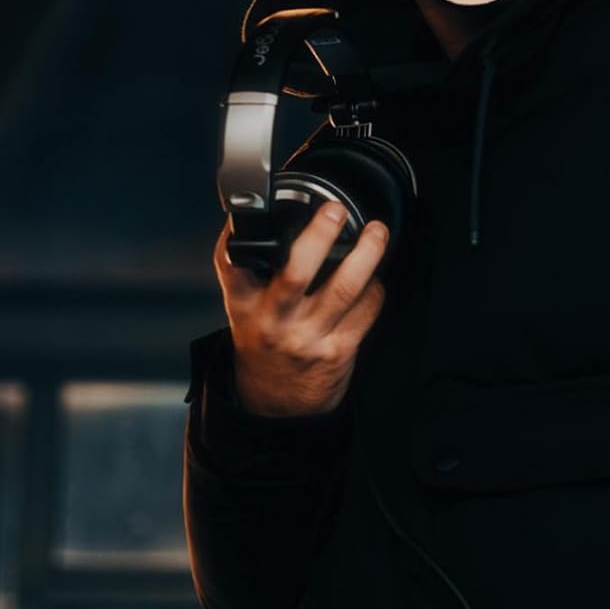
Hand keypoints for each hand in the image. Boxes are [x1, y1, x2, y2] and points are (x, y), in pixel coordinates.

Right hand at [212, 201, 388, 417]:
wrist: (273, 404)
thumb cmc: (264, 342)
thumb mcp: (244, 308)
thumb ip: (252, 269)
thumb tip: (275, 214)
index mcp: (243, 305)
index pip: (233, 264)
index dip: (241, 233)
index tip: (260, 204)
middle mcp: (273, 320)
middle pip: (296, 272)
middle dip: (319, 235)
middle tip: (334, 210)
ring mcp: (307, 337)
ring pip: (344, 288)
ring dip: (367, 254)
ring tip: (376, 231)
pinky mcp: (338, 351)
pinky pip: (367, 310)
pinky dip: (376, 287)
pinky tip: (375, 275)